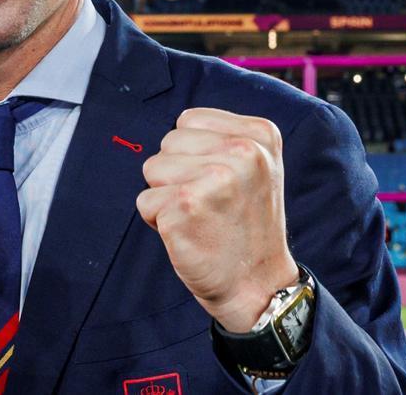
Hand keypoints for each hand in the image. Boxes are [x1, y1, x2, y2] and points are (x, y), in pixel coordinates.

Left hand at [136, 107, 298, 332]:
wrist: (258, 284)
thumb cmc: (246, 226)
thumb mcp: (257, 167)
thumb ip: (224, 138)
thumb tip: (177, 126)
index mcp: (260, 134)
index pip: (189, 120)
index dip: (192, 153)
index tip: (220, 182)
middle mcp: (243, 151)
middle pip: (168, 142)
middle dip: (177, 174)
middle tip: (209, 205)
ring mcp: (215, 178)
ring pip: (152, 169)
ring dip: (166, 197)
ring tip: (199, 217)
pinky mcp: (186, 205)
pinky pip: (145, 201)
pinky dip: (157, 221)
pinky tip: (189, 234)